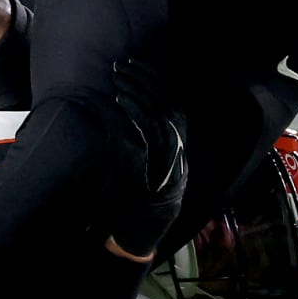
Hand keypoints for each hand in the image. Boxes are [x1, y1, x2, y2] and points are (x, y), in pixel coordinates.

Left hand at [106, 59, 186, 260]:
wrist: (138, 236)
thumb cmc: (130, 200)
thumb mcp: (134, 163)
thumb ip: (133, 138)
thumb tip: (117, 108)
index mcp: (176, 144)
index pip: (171, 101)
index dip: (154, 79)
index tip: (134, 62)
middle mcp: (180, 149)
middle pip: (167, 103)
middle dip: (144, 79)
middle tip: (121, 64)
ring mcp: (173, 160)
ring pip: (160, 114)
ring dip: (137, 90)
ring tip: (117, 75)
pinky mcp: (161, 169)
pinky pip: (151, 133)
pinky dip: (135, 113)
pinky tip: (120, 99)